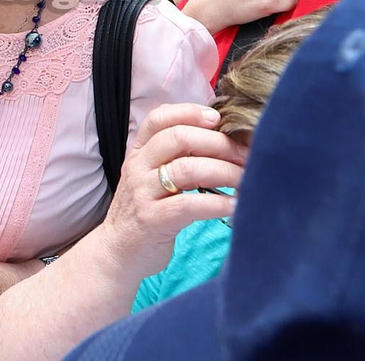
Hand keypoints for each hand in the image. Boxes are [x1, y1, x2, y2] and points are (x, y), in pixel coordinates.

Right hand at [93, 104, 245, 283]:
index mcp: (139, 152)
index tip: (219, 119)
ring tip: (247, 179)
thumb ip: (176, 158)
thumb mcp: (152, 178)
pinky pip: (189, 205)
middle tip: (246, 155)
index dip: (189, 112)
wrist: (117, 251)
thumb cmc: (146, 211)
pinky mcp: (152, 220)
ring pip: (187, 169)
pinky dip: (217, 203)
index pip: (159, 118)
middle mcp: (138, 166)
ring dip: (224, 171)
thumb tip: (221, 140)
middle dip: (219, 143)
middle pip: (179, 138)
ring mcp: (143, 192)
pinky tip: (235, 205)